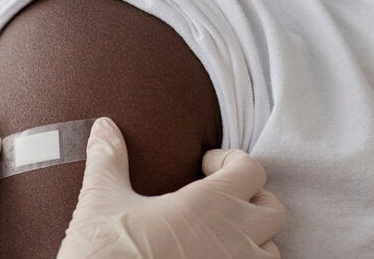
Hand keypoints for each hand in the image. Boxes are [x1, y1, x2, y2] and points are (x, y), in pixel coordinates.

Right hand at [57, 118, 285, 258]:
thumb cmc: (106, 252)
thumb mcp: (101, 202)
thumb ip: (109, 160)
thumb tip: (103, 127)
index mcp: (210, 204)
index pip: (251, 169)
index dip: (231, 161)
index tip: (205, 166)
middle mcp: (234, 237)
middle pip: (272, 209)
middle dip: (252, 199)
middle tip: (221, 200)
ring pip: (271, 250)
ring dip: (255, 240)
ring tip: (223, 236)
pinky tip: (215, 257)